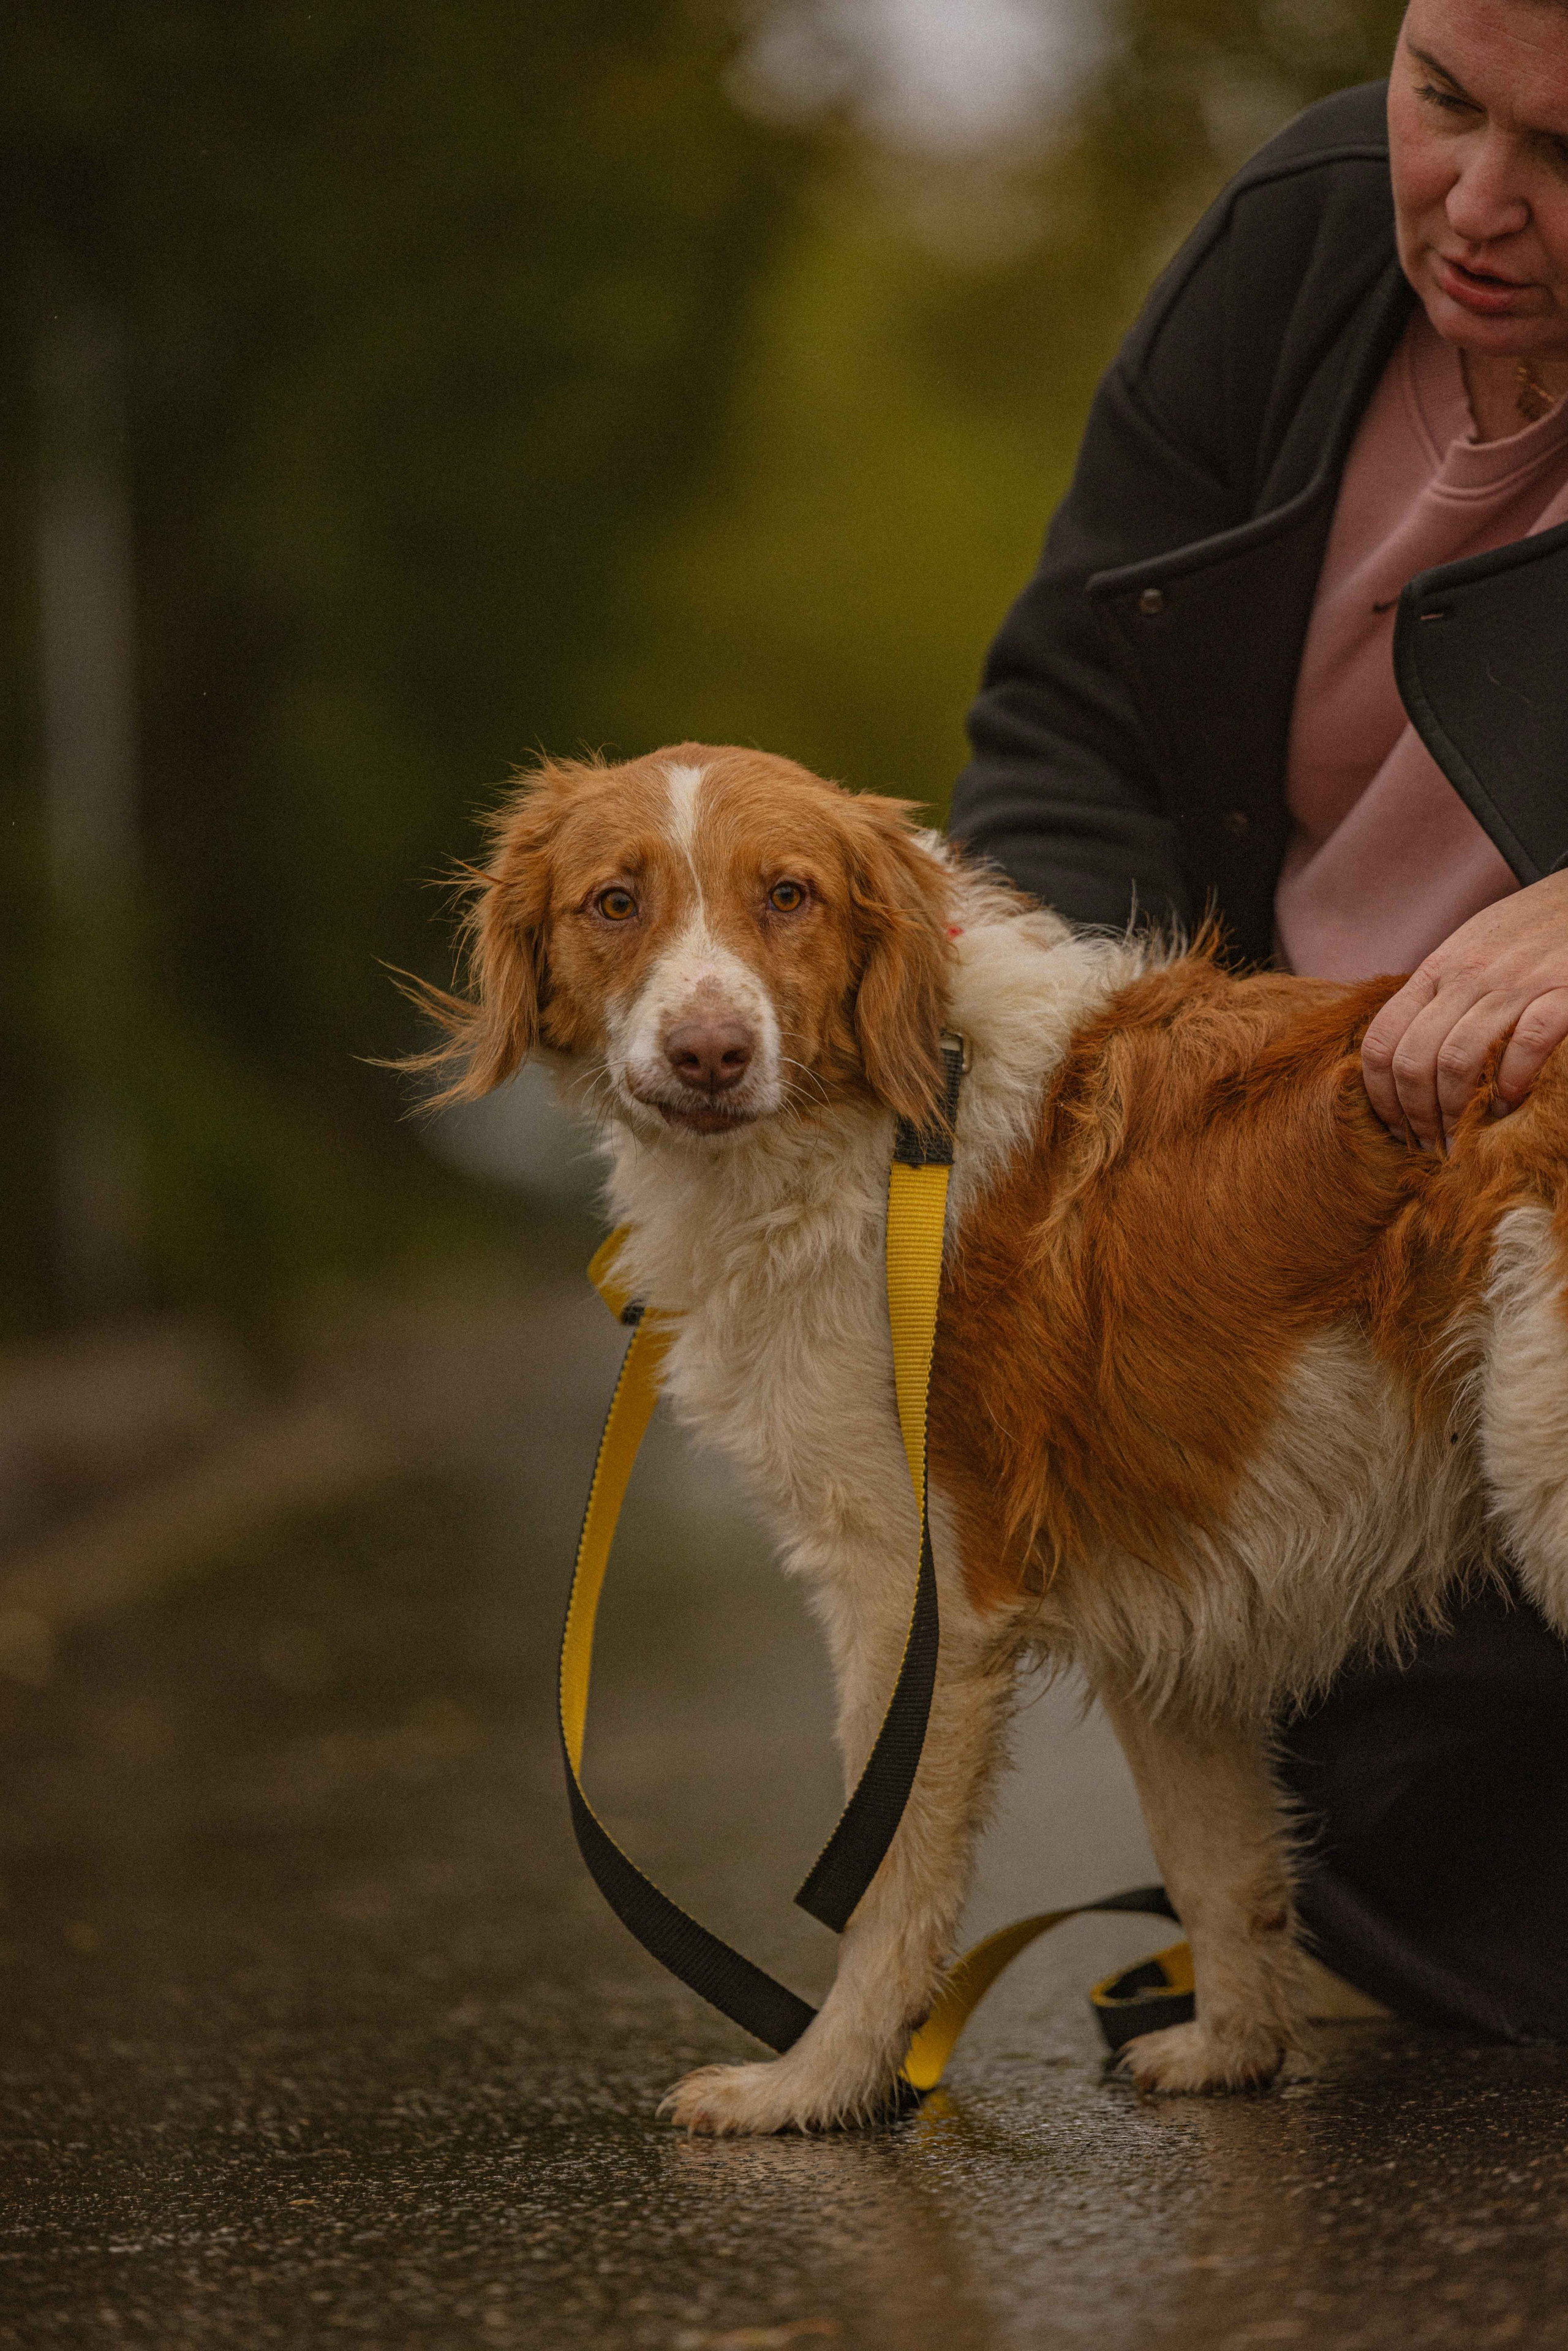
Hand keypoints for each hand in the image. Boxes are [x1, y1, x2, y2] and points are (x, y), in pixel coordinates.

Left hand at [1361, 871, 1567, 1149]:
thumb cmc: (1527, 929)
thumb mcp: (1468, 949)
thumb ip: (1438, 994)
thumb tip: (1404, 1054)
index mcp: (1437, 970)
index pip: (1381, 1040)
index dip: (1380, 1095)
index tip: (1394, 1127)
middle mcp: (1467, 976)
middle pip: (1412, 1061)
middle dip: (1415, 1116)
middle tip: (1429, 1147)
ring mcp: (1514, 984)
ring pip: (1457, 1061)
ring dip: (1453, 1113)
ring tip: (1461, 1141)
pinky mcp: (1561, 992)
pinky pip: (1524, 1047)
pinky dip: (1512, 1087)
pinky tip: (1508, 1106)